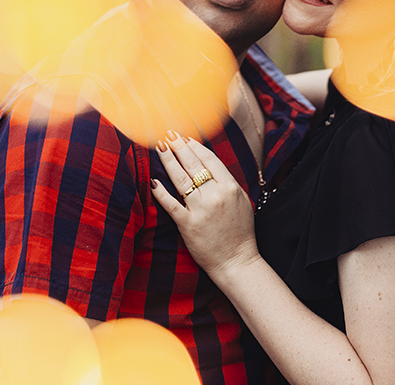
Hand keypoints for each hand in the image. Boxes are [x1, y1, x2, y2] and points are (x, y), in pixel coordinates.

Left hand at [150, 134, 259, 279]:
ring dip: (169, 161)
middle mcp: (215, 196)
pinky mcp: (187, 225)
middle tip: (168, 134)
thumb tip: (208, 163)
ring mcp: (200, 210)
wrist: (236, 261)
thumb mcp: (241, 200)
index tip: (184, 137)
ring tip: (160, 147)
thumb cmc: (240, 231)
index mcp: (230, 187)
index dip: (195, 146)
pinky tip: (154, 181)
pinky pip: (171, 205)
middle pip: (193, 165)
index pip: (209, 160)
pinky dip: (161, 193)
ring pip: (181, 180)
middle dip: (179, 147)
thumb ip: (226, 182)